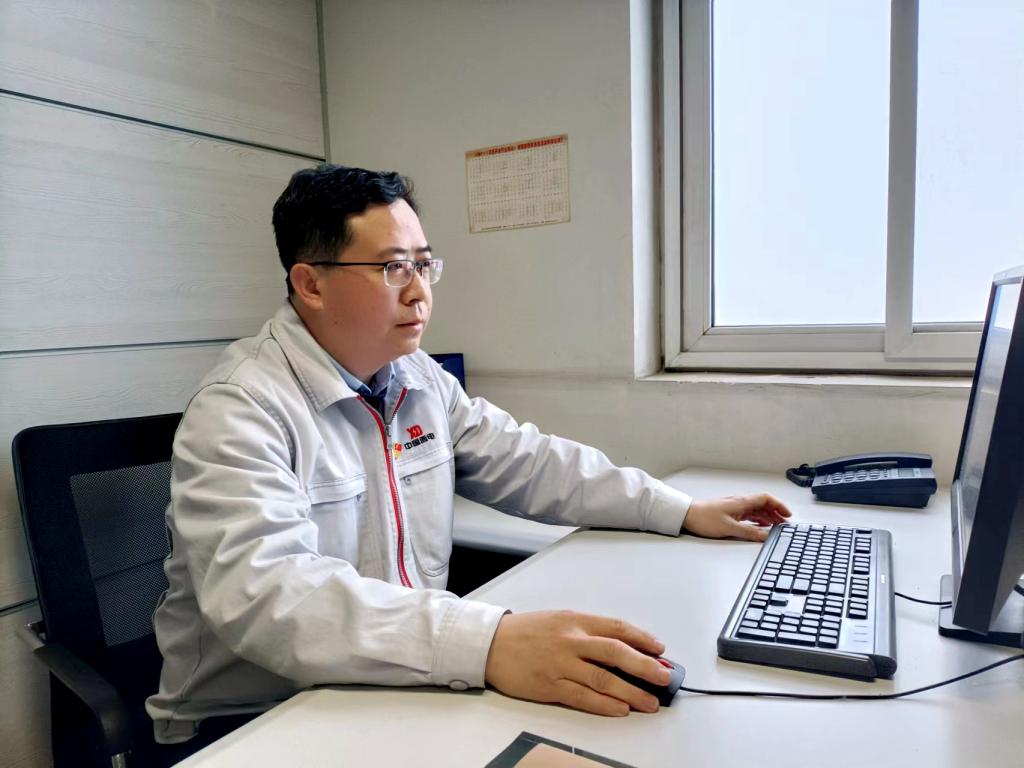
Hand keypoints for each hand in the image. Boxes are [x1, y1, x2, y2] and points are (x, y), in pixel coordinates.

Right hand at [484, 610, 672, 715]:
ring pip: (604, 678)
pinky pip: (583, 697)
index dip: (642, 638)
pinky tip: (620, 709)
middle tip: (663, 677)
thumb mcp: (559, 619)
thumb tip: (621, 646)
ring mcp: (561, 664)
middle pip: (616, 652)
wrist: (491, 644)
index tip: (660, 649)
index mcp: (575, 620)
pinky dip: (604, 704)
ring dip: (630, 692)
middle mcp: (571, 640)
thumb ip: (587, 631)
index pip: (617, 627)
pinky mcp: (549, 685)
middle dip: (644, 666)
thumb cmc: (527, 632)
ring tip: (649, 702)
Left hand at [683, 493, 790, 540]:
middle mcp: (740, 503)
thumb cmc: (704, 518)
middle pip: (763, 505)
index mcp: (742, 502)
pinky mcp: (729, 513)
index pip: (766, 499)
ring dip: (767, 517)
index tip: (787, 514)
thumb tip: (766, 535)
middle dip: (776, 513)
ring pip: (756, 510)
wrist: (687, 515)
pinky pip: (748, 515)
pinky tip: (759, 526)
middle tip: (785, 524)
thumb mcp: (729, 528)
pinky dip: (757, 520)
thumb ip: (749, 532)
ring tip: (776, 526)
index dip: (779, 505)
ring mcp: (735, 508)